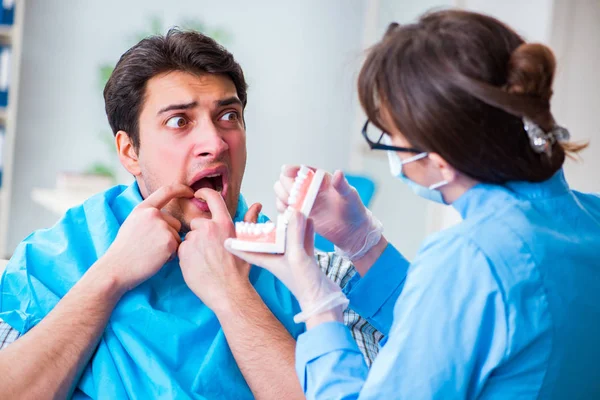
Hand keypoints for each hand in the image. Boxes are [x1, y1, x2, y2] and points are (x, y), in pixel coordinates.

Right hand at [102, 183, 193, 292]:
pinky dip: (170, 256)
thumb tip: (165, 215)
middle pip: (176, 223)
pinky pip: (178, 248)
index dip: (181, 189)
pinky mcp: (169, 242)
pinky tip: (155, 259)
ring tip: (151, 253)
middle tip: (150, 247)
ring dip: (169, 246)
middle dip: (169, 236)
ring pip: (178, 236)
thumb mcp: (133, 223)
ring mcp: (162, 227)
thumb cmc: (124, 250)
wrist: (117, 268)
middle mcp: (153, 214)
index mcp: (143, 208)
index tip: (190, 191)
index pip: (166, 191)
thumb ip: (149, 216)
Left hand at [178, 188, 260, 310]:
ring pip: (189, 237)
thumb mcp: (247, 243)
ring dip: (194, 245)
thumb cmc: (239, 270)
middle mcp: (208, 228)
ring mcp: (194, 240)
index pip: (212, 197)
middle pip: (197, 223)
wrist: (228, 291)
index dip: (204, 193)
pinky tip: (197, 265)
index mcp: (224, 223)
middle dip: (201, 232)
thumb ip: (250, 221)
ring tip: (206, 260)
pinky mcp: (183, 252)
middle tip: (210, 249)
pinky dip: (187, 255)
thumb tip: (257, 206)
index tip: (198, 194)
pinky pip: (182, 248)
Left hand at [225, 209, 341, 312]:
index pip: (248, 250)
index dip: (236, 244)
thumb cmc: (305, 285)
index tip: (225, 238)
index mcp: (269, 260)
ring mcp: (293, 259)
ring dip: (288, 226)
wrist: (324, 301)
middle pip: (267, 240)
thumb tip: (294, 213)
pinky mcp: (306, 260)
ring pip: (287, 238)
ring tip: (289, 212)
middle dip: (264, 228)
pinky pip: (303, 240)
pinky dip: (305, 230)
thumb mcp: (297, 256)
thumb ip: (294, 234)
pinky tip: (309, 221)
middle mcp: (278, 259)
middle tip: (259, 214)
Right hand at [274, 166, 381, 259]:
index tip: (285, 171)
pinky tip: (288, 213)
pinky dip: (282, 209)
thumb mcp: (350, 196)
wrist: (352, 230)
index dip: (291, 168)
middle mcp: (308, 188)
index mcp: (319, 178)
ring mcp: (302, 201)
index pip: (302, 169)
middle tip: (291, 195)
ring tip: (290, 205)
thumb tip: (338, 173)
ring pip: (282, 193)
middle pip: (286, 180)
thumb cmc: (353, 209)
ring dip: (281, 196)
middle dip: (285, 185)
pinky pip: (284, 208)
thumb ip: (342, 185)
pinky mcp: (299, 214)